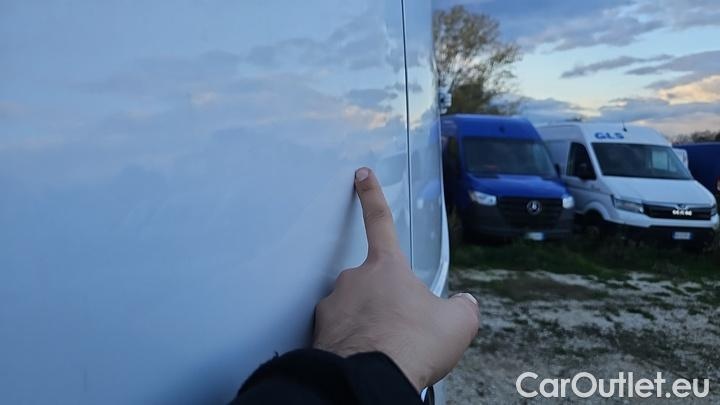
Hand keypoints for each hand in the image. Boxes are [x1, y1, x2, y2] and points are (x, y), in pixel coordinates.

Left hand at [313, 167, 479, 391]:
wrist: (370, 379)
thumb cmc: (411, 345)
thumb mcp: (457, 324)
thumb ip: (462, 307)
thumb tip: (463, 304)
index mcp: (387, 267)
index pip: (380, 220)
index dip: (371, 195)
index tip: (361, 175)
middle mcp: (354, 279)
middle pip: (373, 283)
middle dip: (386, 302)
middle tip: (402, 331)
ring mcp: (333, 305)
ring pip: (355, 310)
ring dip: (368, 324)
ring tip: (386, 350)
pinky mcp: (319, 332)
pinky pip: (339, 333)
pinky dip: (351, 343)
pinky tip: (365, 359)